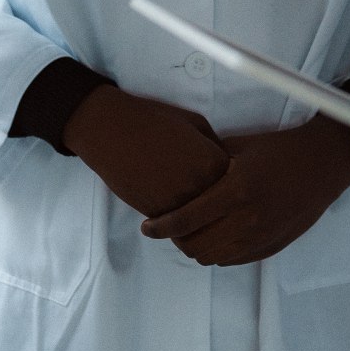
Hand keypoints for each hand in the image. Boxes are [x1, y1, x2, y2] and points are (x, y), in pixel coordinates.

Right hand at [64, 85, 229, 218]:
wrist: (113, 130)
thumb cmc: (155, 120)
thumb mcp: (196, 123)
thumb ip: (215, 146)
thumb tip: (228, 165)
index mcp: (214, 162)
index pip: (236, 186)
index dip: (231, 186)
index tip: (227, 185)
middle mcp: (201, 185)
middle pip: (221, 210)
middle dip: (219, 210)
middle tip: (213, 208)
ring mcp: (178, 202)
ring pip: (200, 226)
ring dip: (199, 224)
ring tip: (196, 219)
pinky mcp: (156, 213)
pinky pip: (176, 230)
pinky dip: (178, 228)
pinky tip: (176, 218)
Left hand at [138, 118, 349, 265]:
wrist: (324, 162)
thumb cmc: (281, 148)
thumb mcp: (241, 147)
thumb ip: (208, 161)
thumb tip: (177, 169)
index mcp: (237, 191)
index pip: (185, 220)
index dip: (160, 227)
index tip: (147, 227)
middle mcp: (249, 219)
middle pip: (195, 246)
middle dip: (176, 240)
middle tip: (168, 228)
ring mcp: (263, 236)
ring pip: (213, 258)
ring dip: (197, 248)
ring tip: (191, 233)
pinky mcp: (274, 245)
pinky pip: (234, 260)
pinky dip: (218, 252)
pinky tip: (216, 236)